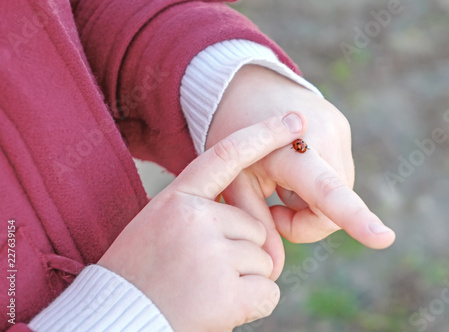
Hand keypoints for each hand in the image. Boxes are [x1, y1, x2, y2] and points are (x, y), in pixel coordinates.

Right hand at [98, 113, 306, 330]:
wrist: (117, 319)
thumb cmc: (142, 275)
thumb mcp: (162, 227)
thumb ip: (205, 215)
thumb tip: (259, 230)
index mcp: (177, 198)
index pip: (226, 156)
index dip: (263, 134)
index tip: (295, 119)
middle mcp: (195, 218)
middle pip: (256, 227)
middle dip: (242, 252)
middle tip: (201, 273)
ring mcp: (211, 253)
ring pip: (264, 260)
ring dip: (244, 280)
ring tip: (202, 290)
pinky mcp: (226, 292)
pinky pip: (268, 292)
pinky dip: (252, 304)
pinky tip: (218, 308)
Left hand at [206, 65, 395, 278]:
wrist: (246, 85)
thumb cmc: (233, 135)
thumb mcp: (234, 179)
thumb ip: (256, 221)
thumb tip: (275, 268)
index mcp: (290, 149)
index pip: (326, 189)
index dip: (354, 217)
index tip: (384, 239)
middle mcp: (325, 134)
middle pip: (332, 207)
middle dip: (304, 219)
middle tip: (272, 207)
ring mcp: (339, 128)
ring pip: (338, 194)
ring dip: (311, 202)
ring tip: (281, 182)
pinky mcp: (343, 127)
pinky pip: (337, 176)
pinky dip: (317, 185)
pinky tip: (294, 168)